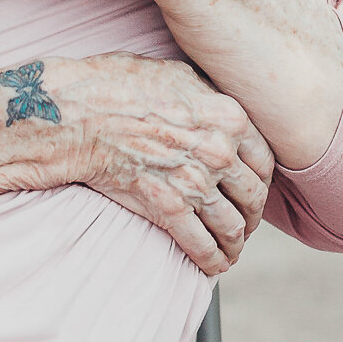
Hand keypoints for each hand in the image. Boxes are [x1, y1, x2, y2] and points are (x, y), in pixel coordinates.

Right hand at [69, 55, 271, 273]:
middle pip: (253, 197)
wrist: (78, 113)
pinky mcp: (169, 208)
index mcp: (229, 117)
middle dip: (251, 216)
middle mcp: (220, 152)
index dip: (261, 181)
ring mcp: (195, 183)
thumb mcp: (177, 73)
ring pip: (232, 226)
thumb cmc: (118, 84)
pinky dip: (212, 262)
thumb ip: (208, 95)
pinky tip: (213, 267)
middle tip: (244, 223)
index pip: (264, 161)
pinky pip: (202, 245)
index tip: (253, 190)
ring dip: (235, 244)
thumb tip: (215, 108)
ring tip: (230, 251)